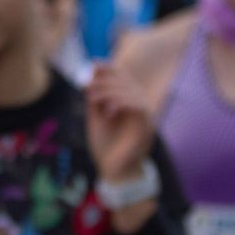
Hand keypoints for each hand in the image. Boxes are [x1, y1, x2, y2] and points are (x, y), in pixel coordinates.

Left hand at [84, 61, 154, 184]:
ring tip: (92, 98)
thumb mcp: (95, 117)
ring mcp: (145, 114)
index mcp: (128, 101)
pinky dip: (120, 103)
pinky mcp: (146, 125)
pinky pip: (137, 105)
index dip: (109, 67)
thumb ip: (95, 97)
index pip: (123, 76)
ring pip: (130, 90)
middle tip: (88, 87)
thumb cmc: (105, 145)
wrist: (113, 171)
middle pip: (125, 80)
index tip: (94, 63)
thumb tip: (91, 74)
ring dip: (108, 91)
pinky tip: (107, 111)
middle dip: (104, 80)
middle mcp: (139, 104)